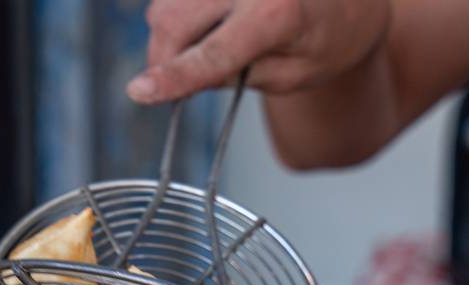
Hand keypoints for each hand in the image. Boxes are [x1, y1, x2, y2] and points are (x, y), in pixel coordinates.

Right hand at [128, 0, 391, 103]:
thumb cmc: (328, 40)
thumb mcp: (292, 76)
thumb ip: (237, 76)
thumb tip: (182, 78)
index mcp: (278, 14)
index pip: (213, 53)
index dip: (174, 76)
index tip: (139, 92)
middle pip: (173, 21)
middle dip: (163, 59)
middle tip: (169, 85)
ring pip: (167, 5)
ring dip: (170, 36)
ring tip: (205, 50)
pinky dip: (181, 16)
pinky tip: (209, 26)